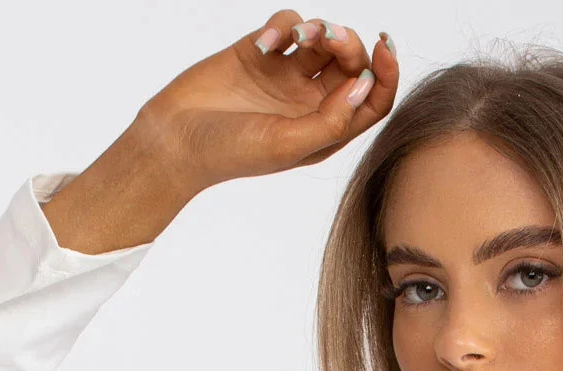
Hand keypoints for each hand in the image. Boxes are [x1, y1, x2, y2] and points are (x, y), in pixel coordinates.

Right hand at [139, 12, 398, 192]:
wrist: (176, 138)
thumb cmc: (231, 153)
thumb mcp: (287, 145)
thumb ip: (330, 120)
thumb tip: (364, 86)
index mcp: (326, 132)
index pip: (372, 101)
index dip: (386, 74)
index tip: (384, 48)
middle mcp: (311, 103)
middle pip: (351, 64)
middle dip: (349, 44)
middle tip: (328, 38)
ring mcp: (286, 76)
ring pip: (323, 39)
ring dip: (320, 28)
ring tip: (300, 36)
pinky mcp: (261, 53)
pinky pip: (287, 26)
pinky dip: (283, 26)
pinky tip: (266, 44)